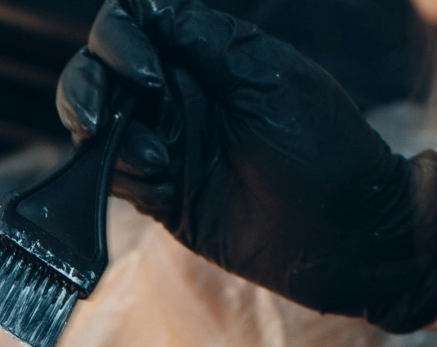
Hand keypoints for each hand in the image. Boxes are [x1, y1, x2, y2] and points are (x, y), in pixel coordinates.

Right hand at [57, 0, 436, 333]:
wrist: (348, 234)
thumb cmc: (324, 149)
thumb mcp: (266, 78)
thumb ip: (203, 40)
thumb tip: (146, 7)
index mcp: (203, 58)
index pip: (131, 26)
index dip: (119, 39)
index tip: (147, 72)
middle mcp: (178, 98)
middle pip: (98, 73)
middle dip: (88, 87)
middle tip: (103, 117)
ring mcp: (168, 148)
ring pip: (96, 126)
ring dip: (106, 136)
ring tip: (154, 159)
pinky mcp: (165, 198)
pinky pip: (116, 179)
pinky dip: (123, 177)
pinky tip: (163, 186)